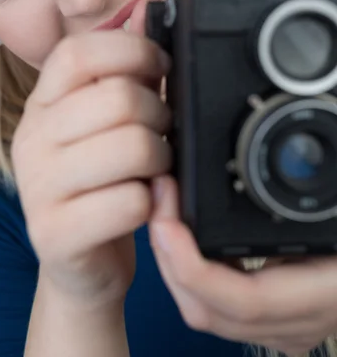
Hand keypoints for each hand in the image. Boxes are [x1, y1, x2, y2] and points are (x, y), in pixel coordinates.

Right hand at [11, 30, 171, 309]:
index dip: (132, 51)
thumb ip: (125, 73)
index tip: (161, 66)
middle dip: (160, 113)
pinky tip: (147, 204)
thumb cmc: (102, 181)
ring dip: (161, 157)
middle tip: (163, 131)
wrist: (81, 260)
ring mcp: (38, 188)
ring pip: (131, 147)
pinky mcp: (55, 234)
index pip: (77, 53)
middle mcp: (32, 139)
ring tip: (156, 167)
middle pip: (117, 98)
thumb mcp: (106, 123)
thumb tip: (147, 16)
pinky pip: (131, 202)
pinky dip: (154, 203)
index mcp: (42, 104)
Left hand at [149, 175, 336, 355]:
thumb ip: (327, 194)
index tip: (166, 218)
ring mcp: (287, 323)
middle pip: (209, 311)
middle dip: (169, 257)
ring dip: (174, 262)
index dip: (193, 266)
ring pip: (207, 311)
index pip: (243, 301)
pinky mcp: (277, 312)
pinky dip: (190, 269)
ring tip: (164, 207)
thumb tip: (310, 154)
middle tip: (157, 197)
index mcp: (325, 291)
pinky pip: (217, 302)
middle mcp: (302, 319)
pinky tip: (184, 232)